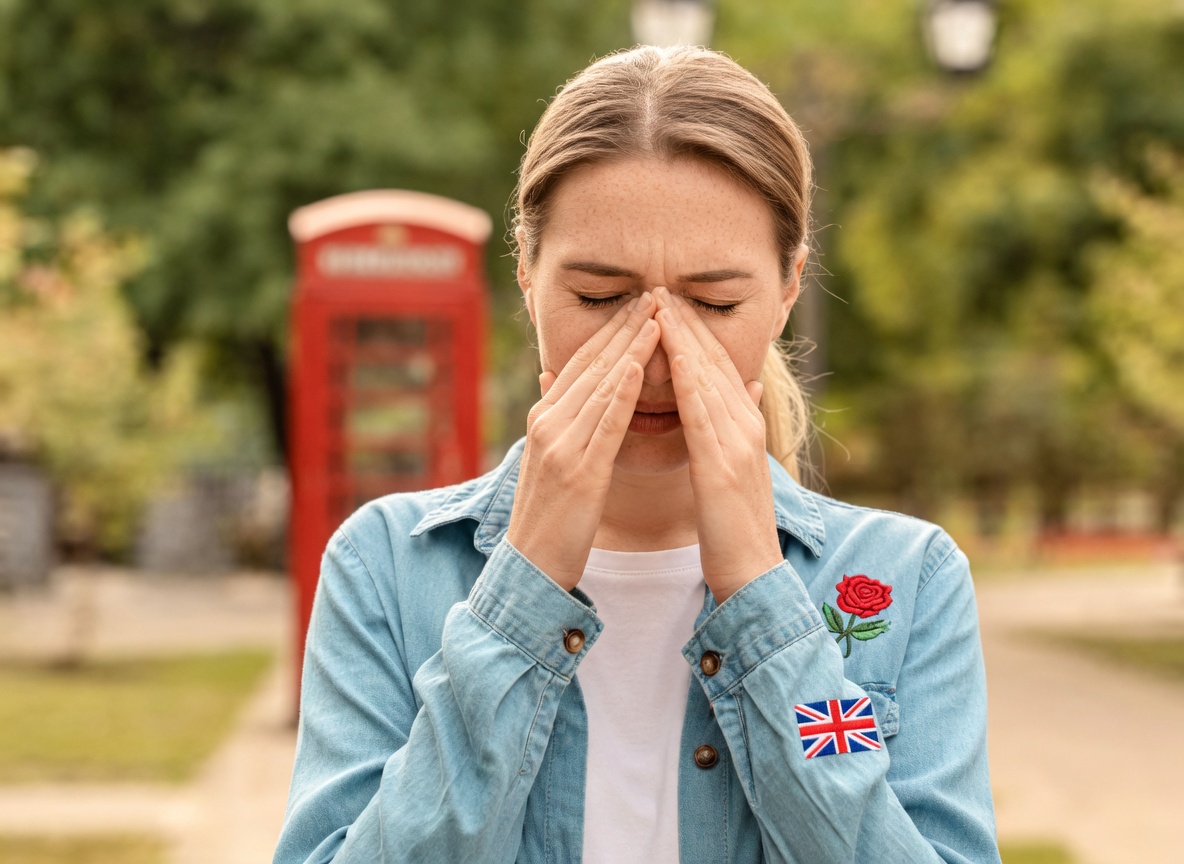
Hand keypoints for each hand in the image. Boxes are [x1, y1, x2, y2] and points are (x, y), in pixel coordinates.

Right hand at [506, 292, 660, 589]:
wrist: (531, 568)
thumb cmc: (549, 517)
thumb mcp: (548, 458)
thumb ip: (554, 416)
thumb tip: (552, 376)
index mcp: (546, 418)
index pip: (582, 361)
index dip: (611, 330)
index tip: (639, 302)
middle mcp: (549, 423)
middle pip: (592, 363)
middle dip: (625, 326)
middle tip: (654, 292)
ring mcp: (561, 445)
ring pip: (602, 385)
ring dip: (632, 347)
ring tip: (658, 315)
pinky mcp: (579, 470)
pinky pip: (604, 423)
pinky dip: (622, 390)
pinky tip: (640, 364)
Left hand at [654, 287, 783, 601]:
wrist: (753, 577)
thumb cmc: (735, 530)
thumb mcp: (737, 470)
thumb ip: (737, 427)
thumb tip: (746, 388)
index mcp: (744, 428)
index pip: (718, 367)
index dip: (695, 332)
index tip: (670, 301)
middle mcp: (745, 427)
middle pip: (714, 361)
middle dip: (687, 322)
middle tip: (660, 286)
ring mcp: (738, 443)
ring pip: (708, 378)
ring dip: (684, 338)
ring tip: (659, 303)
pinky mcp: (723, 465)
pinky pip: (702, 413)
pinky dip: (686, 379)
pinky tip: (670, 354)